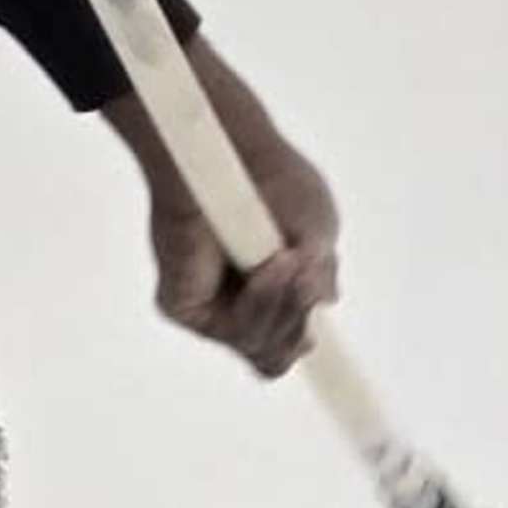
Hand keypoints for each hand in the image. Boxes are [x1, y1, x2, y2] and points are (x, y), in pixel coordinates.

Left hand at [103, 44, 341, 379]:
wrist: (229, 152)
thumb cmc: (275, 182)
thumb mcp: (317, 231)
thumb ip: (320, 275)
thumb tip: (323, 304)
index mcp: (272, 294)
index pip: (290, 342)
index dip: (305, 336)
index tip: (317, 315)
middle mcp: (238, 307)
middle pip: (280, 355)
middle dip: (301, 321)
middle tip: (305, 276)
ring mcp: (211, 309)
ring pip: (264, 351)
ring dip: (285, 308)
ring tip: (286, 259)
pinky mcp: (184, 306)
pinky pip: (236, 334)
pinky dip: (260, 304)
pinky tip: (266, 267)